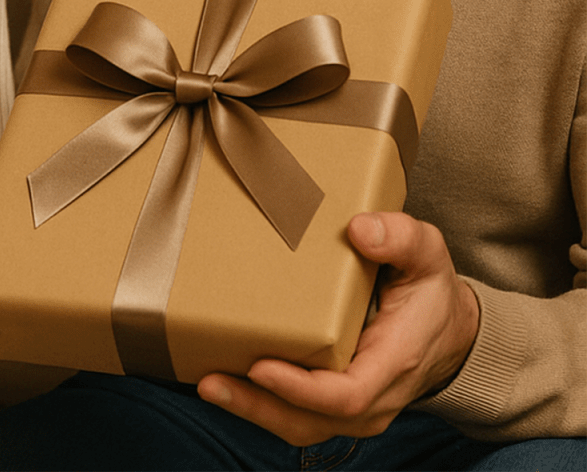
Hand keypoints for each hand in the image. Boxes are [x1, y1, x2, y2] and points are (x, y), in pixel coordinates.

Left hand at [196, 212, 479, 444]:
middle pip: (312, 419)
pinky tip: (225, 381)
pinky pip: (296, 415)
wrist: (448, 328)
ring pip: (300, 425)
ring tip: (207, 384)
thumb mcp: (428, 254)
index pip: (347, 394)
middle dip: (259, 405)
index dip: (302, 388)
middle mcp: (374, 397)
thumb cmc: (429, 289)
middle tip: (211, 381)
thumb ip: (401, 237)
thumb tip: (360, 230)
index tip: (260, 366)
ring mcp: (355, 407)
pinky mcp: (336, 403)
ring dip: (252, 410)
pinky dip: (260, 405)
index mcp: (394, 361)